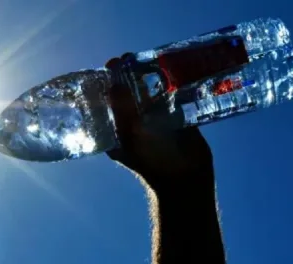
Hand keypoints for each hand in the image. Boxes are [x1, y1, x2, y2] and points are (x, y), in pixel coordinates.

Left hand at [105, 55, 214, 193]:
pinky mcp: (175, 117)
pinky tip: (171, 67)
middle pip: (128, 94)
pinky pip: (171, 97)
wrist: (185, 177)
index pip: (108, 103)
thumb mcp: (131, 135)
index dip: (107, 84)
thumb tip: (112, 84)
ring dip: (148, 76)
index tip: (108, 66)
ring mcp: (155, 120)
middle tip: (127, 57)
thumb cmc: (152, 160)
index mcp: (117, 131)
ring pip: (149, 93)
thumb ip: (123, 109)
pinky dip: (170, 84)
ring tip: (146, 57)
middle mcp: (134, 124)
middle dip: (127, 76)